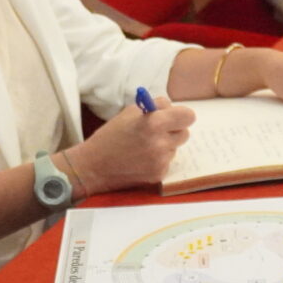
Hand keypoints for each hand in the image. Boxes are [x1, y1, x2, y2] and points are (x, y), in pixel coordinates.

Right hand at [67, 98, 194, 195]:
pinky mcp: (158, 174)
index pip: (188, 116)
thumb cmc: (110, 135)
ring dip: (165, 145)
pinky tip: (141, 159)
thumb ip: (154, 107)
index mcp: (154, 123)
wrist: (93, 166)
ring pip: (175, 148)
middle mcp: (161, 143)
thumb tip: (171, 107)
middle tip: (158, 131)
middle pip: (185, 133)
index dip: (181, 116)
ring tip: (144, 147)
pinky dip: (158, 160)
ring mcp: (161, 161)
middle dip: (174, 130)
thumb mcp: (130, 112)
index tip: (174, 117)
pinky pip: (167, 162)